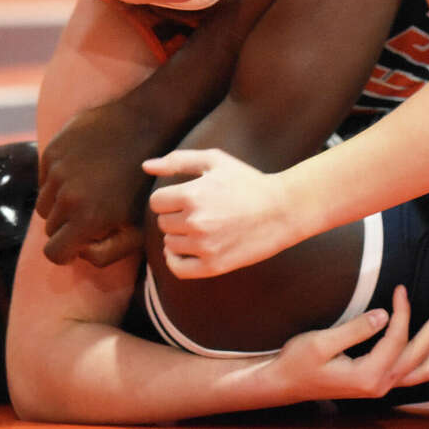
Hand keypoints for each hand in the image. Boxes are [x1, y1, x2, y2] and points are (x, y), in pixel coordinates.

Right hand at [37, 100, 162, 265]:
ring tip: (87, 192)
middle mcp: (67, 197)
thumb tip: (79, 253)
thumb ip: (107, 254)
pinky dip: (58, 180)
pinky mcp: (53, 150)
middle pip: (50, 227)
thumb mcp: (139, 228)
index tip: (78, 243)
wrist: (147, 126)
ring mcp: (58, 172)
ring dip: (60, 204)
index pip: (53, 253)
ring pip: (44, 203)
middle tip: (89, 213)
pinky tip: (83, 171)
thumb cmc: (147, 182)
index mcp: (87, 219)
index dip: (65, 252)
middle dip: (66, 226)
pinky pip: (45, 178)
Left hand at [143, 148, 296, 277]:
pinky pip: (178, 268)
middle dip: (176, 215)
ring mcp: (204, 246)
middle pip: (163, 222)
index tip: (187, 197)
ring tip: (203, 226)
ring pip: (170, 243)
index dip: (170, 198)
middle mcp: (195, 222)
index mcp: (192, 195)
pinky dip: (176, 259)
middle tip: (201, 211)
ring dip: (180, 235)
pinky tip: (187, 249)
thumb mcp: (215, 161)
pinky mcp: (213, 266)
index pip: (157, 202)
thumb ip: (178, 161)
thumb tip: (146, 166)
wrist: (282, 210)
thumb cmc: (247, 182)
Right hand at [272, 286, 428, 400]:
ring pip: (423, 369)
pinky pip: (414, 374)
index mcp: (367, 375)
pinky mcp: (378, 382)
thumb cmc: (299, 361)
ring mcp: (381, 386)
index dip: (403, 312)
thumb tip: (384, 315)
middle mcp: (380, 385)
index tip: (401, 288)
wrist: (285, 384)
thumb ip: (356, 330)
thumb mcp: (321, 343)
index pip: (396, 339)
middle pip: (420, 354)